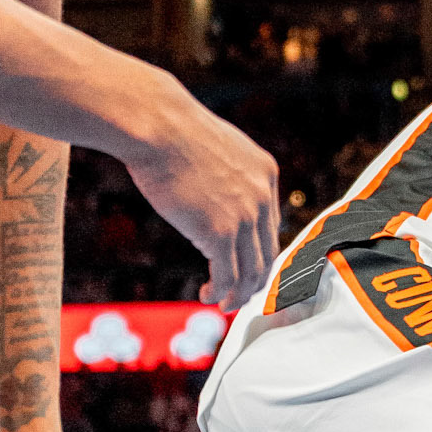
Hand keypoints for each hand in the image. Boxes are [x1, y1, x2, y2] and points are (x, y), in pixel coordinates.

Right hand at [125, 83, 280, 309]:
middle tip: (239, 294)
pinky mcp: (220, 233)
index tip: (246, 266)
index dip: (259, 251)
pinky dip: (219, 293)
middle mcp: (262, 197)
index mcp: (266, 174)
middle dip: (254, 280)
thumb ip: (230, 175)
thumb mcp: (219, 150)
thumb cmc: (177, 134)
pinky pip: (227, 277)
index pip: (271, 225)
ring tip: (223, 303)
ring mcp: (244, 217)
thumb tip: (220, 198)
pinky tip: (206, 296)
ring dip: (238, 294)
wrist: (160, 128)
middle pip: (268, 253)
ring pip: (251, 272)